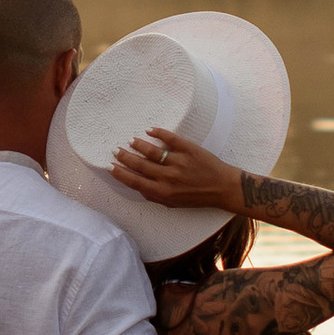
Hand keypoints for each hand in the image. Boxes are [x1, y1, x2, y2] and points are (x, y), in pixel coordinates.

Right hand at [109, 126, 243, 212]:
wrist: (223, 188)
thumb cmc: (198, 197)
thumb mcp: (174, 204)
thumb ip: (155, 196)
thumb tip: (138, 187)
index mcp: (163, 192)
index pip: (135, 181)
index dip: (120, 173)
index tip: (110, 166)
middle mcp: (168, 177)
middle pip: (139, 165)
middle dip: (124, 157)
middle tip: (115, 150)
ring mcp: (178, 162)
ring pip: (152, 151)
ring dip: (138, 145)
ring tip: (131, 140)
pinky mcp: (189, 149)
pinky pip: (170, 138)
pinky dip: (159, 133)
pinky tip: (150, 130)